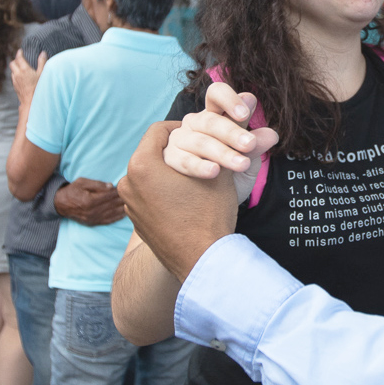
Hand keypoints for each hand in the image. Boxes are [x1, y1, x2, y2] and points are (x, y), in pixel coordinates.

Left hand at [9, 50, 46, 104]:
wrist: (31, 102)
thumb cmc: (38, 88)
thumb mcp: (42, 74)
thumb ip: (42, 62)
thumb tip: (43, 53)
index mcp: (24, 69)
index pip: (18, 58)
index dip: (19, 53)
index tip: (20, 51)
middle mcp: (17, 74)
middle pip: (12, 63)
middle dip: (16, 60)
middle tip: (20, 58)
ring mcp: (15, 81)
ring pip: (12, 71)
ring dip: (15, 67)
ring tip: (21, 67)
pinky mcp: (15, 86)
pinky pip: (14, 77)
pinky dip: (16, 74)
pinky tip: (22, 77)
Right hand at [53, 178, 126, 225]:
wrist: (61, 204)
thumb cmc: (72, 190)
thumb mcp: (82, 182)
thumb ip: (97, 184)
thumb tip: (111, 186)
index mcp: (89, 200)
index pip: (109, 195)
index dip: (119, 191)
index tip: (126, 186)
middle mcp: (92, 211)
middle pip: (112, 205)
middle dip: (123, 199)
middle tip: (133, 194)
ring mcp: (93, 218)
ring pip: (112, 214)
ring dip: (123, 209)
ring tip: (132, 203)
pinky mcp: (93, 223)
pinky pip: (108, 221)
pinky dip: (117, 218)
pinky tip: (125, 214)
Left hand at [119, 120, 238, 281]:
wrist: (202, 262)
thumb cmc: (210, 215)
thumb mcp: (221, 172)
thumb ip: (225, 144)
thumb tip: (256, 123)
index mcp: (142, 165)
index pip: (159, 130)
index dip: (183, 127)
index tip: (201, 132)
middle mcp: (127, 183)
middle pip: (153, 153)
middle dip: (176, 150)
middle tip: (201, 152)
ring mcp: (129, 204)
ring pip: (150, 175)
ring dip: (170, 171)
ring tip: (196, 175)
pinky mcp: (136, 221)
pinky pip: (148, 196)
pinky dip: (164, 192)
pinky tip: (187, 198)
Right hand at [165, 82, 278, 179]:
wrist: (212, 207)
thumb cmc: (231, 177)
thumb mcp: (247, 160)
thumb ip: (256, 146)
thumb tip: (272, 135)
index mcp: (215, 115)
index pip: (217, 94)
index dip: (230, 99)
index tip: (246, 113)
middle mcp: (195, 123)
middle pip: (210, 120)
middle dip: (232, 132)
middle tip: (250, 144)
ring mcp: (179, 139)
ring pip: (199, 141)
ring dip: (222, 152)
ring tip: (240, 163)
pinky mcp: (169, 158)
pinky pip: (183, 160)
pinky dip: (199, 166)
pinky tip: (214, 171)